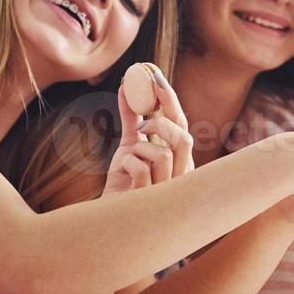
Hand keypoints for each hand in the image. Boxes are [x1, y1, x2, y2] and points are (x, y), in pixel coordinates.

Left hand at [104, 74, 192, 195]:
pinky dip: (128, 163)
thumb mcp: (130, 147)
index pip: (183, 126)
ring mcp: (167, 189)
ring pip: (163, 154)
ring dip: (141, 148)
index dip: (171, 101)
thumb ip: (132, 120)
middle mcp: (180, 175)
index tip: (155, 77)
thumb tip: (126, 87)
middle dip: (161, 121)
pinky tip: (122, 170)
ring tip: (130, 155)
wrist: (110, 216)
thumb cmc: (125, 183)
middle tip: (142, 122)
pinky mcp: (149, 200)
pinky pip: (142, 170)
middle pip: (183, 138)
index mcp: (180, 160)